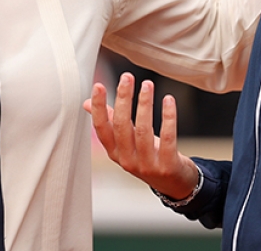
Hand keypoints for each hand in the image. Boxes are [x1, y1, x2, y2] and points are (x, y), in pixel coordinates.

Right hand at [84, 72, 200, 199]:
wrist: (174, 184)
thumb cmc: (149, 155)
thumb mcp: (127, 141)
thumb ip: (110, 122)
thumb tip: (86, 103)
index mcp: (114, 152)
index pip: (101, 128)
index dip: (99, 107)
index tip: (99, 86)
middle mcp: (127, 160)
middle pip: (122, 126)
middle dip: (123, 99)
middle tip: (127, 77)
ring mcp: (147, 165)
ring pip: (143, 131)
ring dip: (145, 104)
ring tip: (147, 84)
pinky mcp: (167, 166)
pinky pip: (168, 138)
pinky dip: (168, 118)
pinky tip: (169, 100)